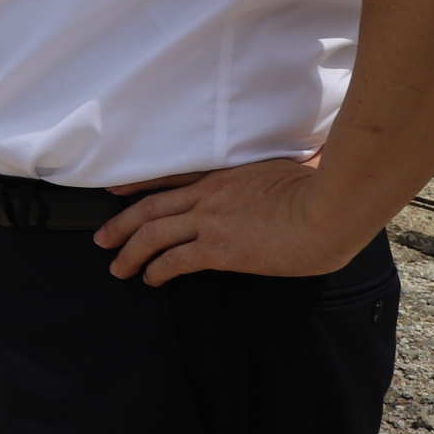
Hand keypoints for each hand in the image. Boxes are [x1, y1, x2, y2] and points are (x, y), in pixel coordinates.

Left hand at [92, 155, 370, 284]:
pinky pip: (176, 260)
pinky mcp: (220, 248)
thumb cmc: (324, 189)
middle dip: (121, 224)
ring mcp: (211, 220)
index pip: (169, 176)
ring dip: (131, 252)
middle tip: (102, 239)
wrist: (330, 209)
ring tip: (118, 267)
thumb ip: (290, 164)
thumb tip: (312, 155)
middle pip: (151, 207)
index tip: (116, 190)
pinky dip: (158, 270)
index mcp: (224, 173)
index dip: (138, 185)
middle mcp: (209, 194)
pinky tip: (151, 279)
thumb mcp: (296, 167)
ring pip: (154, 234)